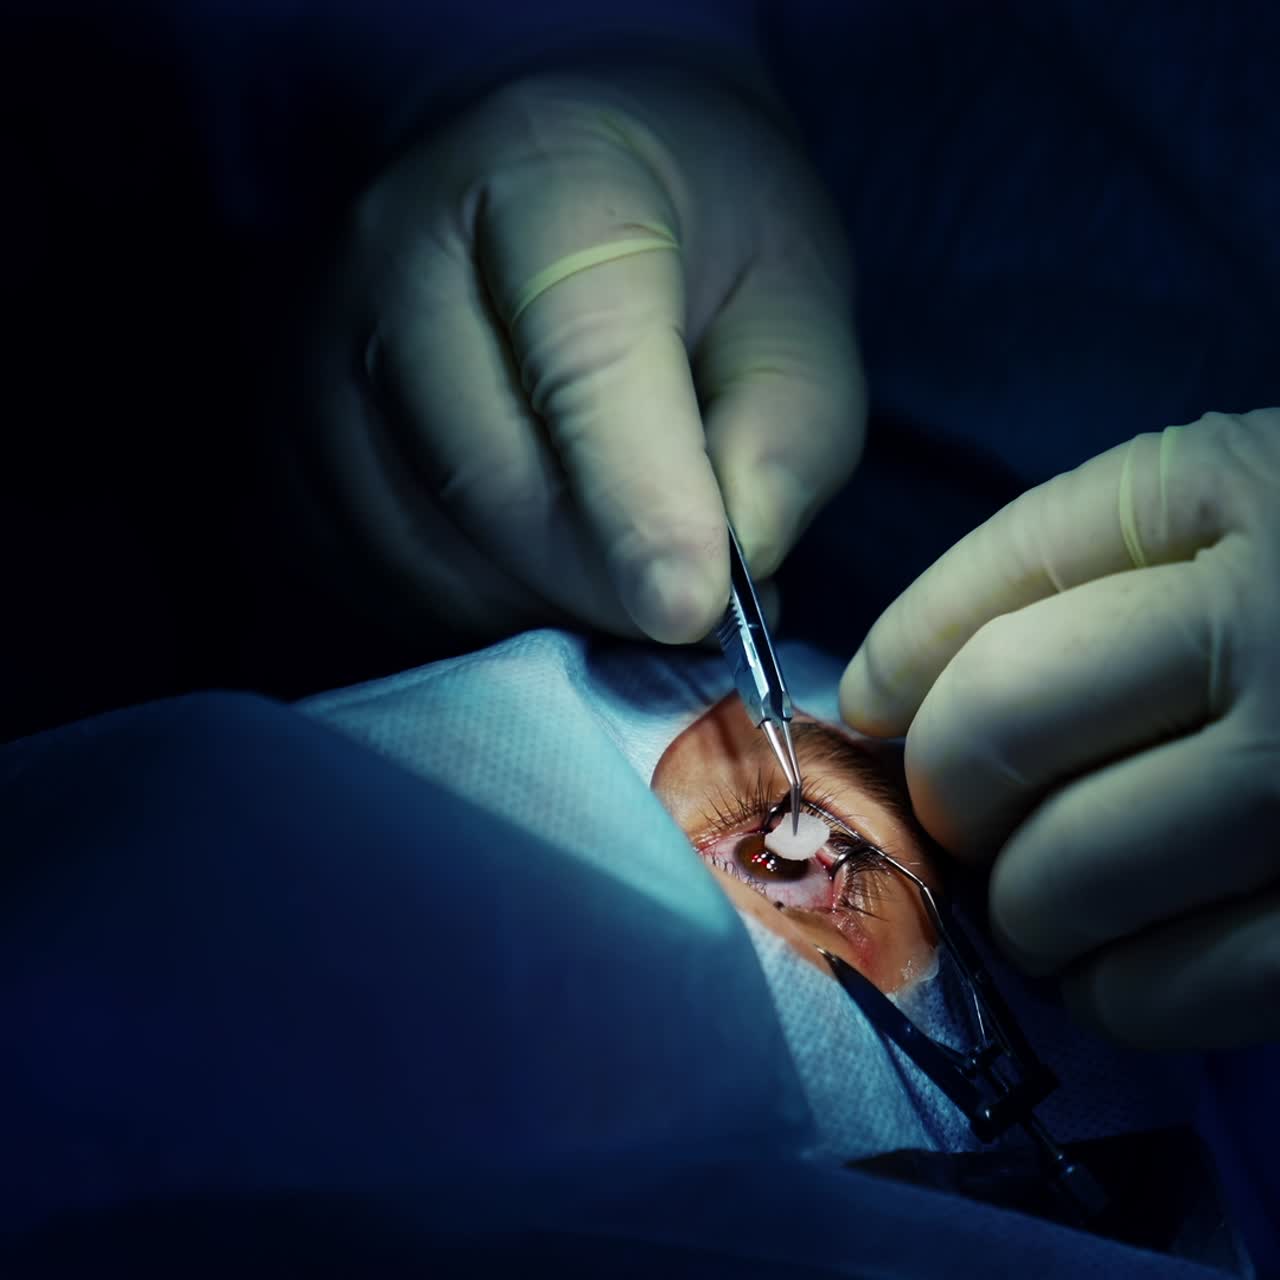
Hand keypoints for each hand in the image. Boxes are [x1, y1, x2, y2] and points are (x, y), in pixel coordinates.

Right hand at [289, 64, 863, 647]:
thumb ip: (786, 435)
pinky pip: (370, 579)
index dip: (641, 504)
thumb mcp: (796, 307)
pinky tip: (534, 577)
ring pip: (422, 551)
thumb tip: (712, 587)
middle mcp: (394, 248)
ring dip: (537, 609)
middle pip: (486, 478)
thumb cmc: (694, 246)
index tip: (695, 607)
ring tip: (614, 576)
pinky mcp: (284, 438)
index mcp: (548, 176)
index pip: (584, 361)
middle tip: (681, 607)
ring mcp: (317, 347)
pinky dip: (469, 614)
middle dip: (599, 583)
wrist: (553, 188)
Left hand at [838, 410, 1279, 1049]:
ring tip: (1046, 903)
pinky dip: (1122, 995)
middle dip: (946, 796)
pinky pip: (1190, 988)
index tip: (867, 713)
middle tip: (968, 816)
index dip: (896, 668)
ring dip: (1024, 911)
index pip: (984, 594)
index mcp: (1233, 487)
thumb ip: (1071, 575)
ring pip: (1070, 875)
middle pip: (996, 730)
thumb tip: (879, 695)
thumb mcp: (1238, 506)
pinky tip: (1125, 970)